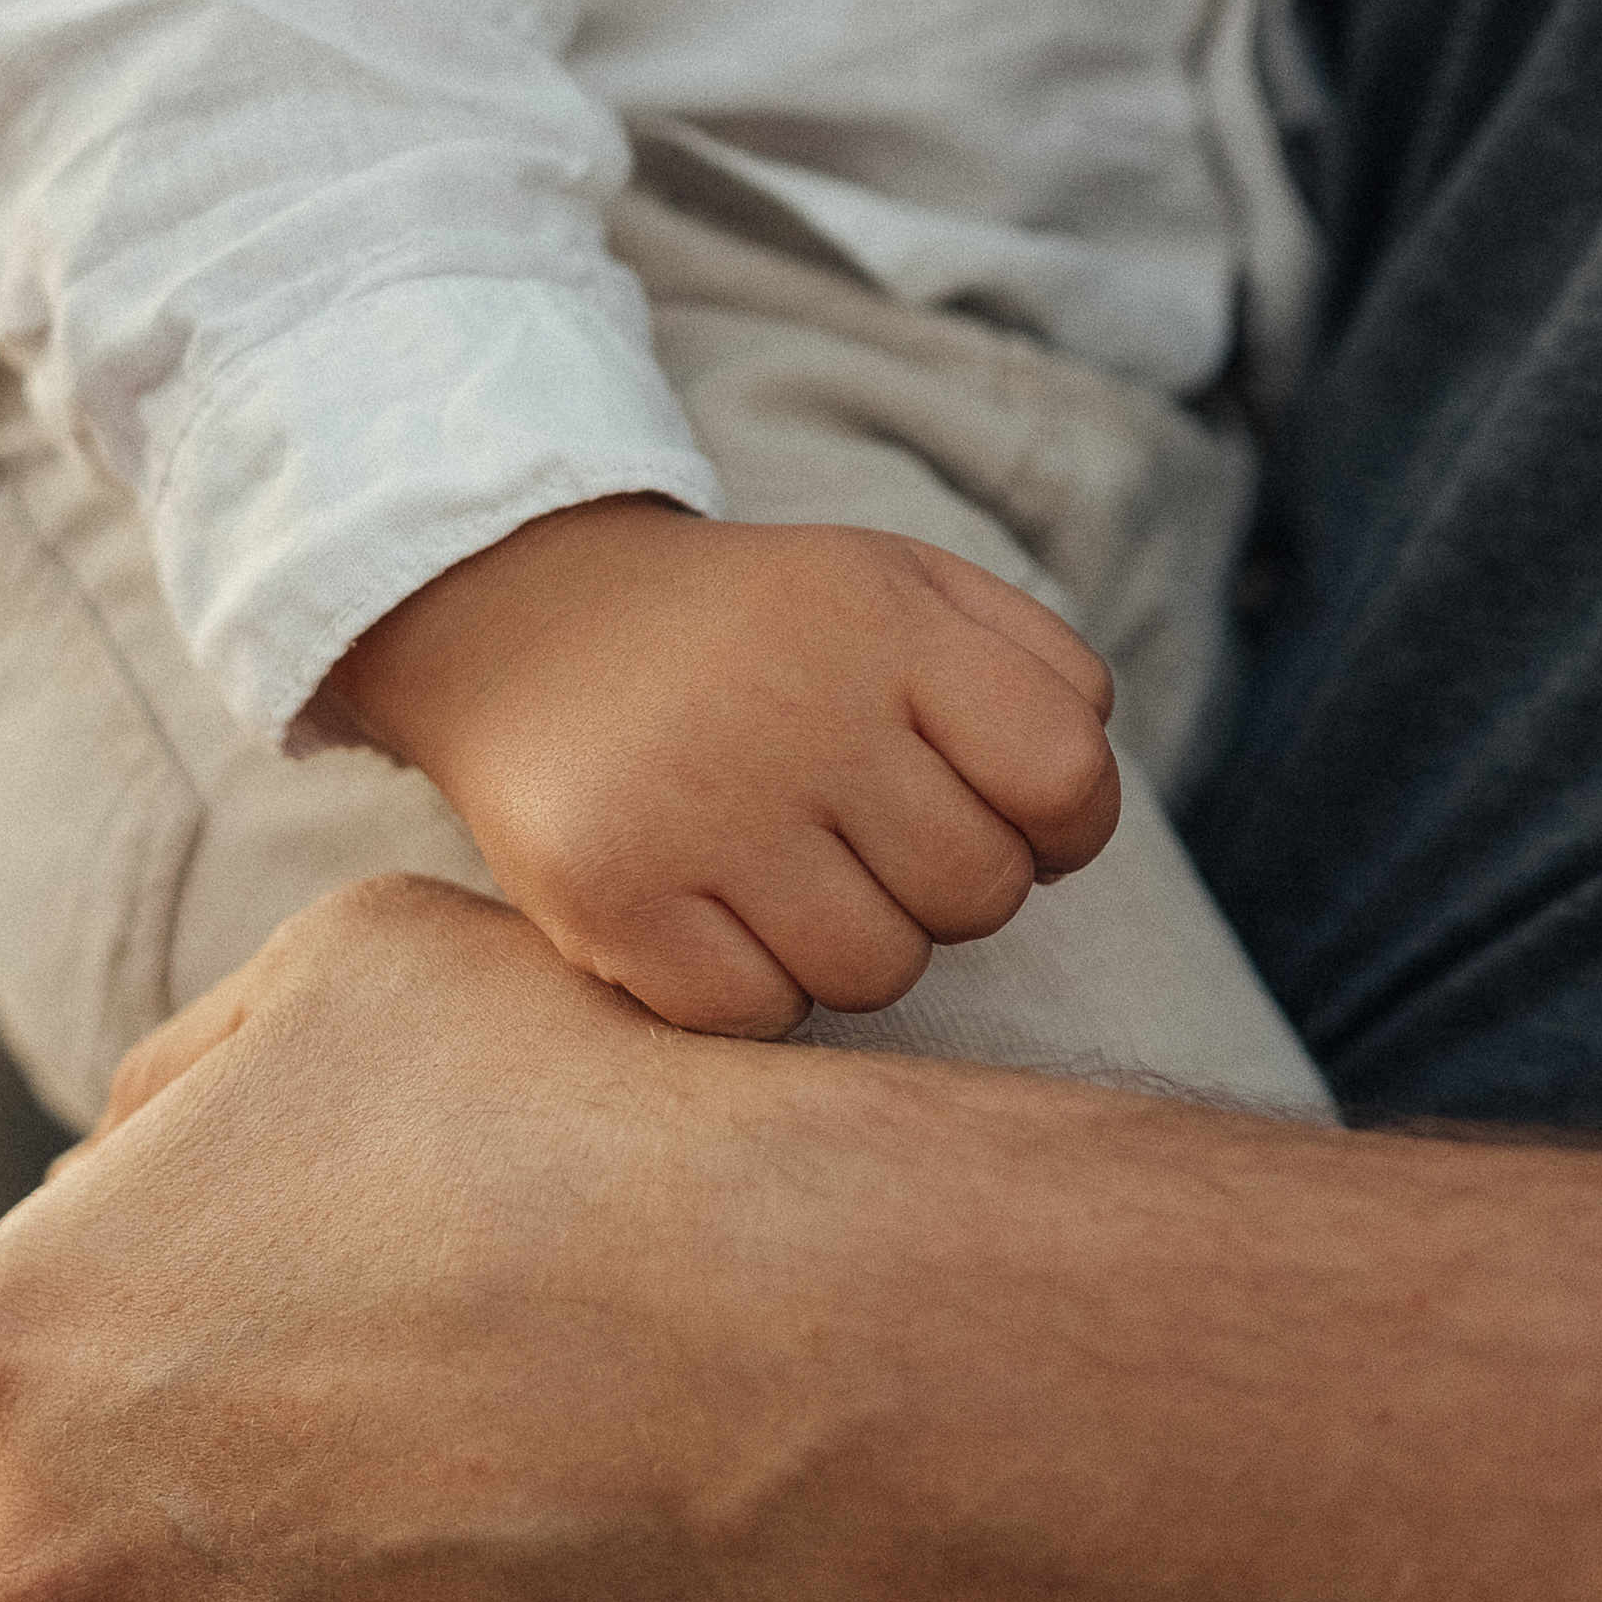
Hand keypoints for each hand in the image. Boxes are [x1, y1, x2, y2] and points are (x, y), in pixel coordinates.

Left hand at [0, 876, 1095, 1601]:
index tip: (196, 1450)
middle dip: (199, 1592)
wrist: (816, 1346)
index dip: (65, 1449)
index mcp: (29, 1338)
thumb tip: (113, 1167)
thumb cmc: (603, 1125)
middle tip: (394, 1538)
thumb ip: (185, 1081)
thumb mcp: (355, 972)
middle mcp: (65, 1558)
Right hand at [316, 498, 1120, 1035]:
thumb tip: (1079, 804)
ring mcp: (695, 810)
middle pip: (978, 894)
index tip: (998, 807)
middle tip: (867, 833)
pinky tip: (716, 910)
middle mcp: (793, 712)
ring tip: (789, 866)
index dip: (1062, 822)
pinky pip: (760, 1014)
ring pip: (877, 972)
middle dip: (944, 882)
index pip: (1066, 778)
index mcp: (881, 623)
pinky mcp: (610, 897)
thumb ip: (1036, 667)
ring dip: (852, 941)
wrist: (522, 619)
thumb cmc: (754, 632)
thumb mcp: (899, 587)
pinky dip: (755, 986)